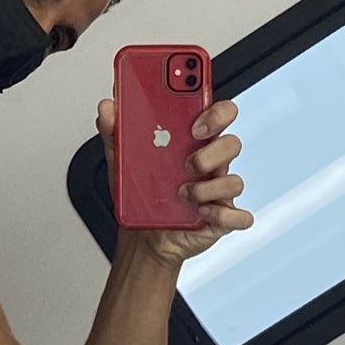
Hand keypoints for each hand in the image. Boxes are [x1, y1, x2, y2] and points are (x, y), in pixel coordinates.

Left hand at [96, 96, 252, 266]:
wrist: (142, 236)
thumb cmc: (141, 194)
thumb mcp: (121, 160)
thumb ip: (114, 131)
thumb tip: (108, 107)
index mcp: (192, 142)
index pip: (218, 115)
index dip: (215, 114)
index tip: (194, 124)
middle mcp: (210, 164)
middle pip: (232, 143)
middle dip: (214, 150)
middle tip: (188, 161)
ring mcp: (218, 191)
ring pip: (233, 180)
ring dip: (206, 188)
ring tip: (182, 192)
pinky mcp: (222, 218)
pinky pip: (237, 216)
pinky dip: (219, 215)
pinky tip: (198, 213)